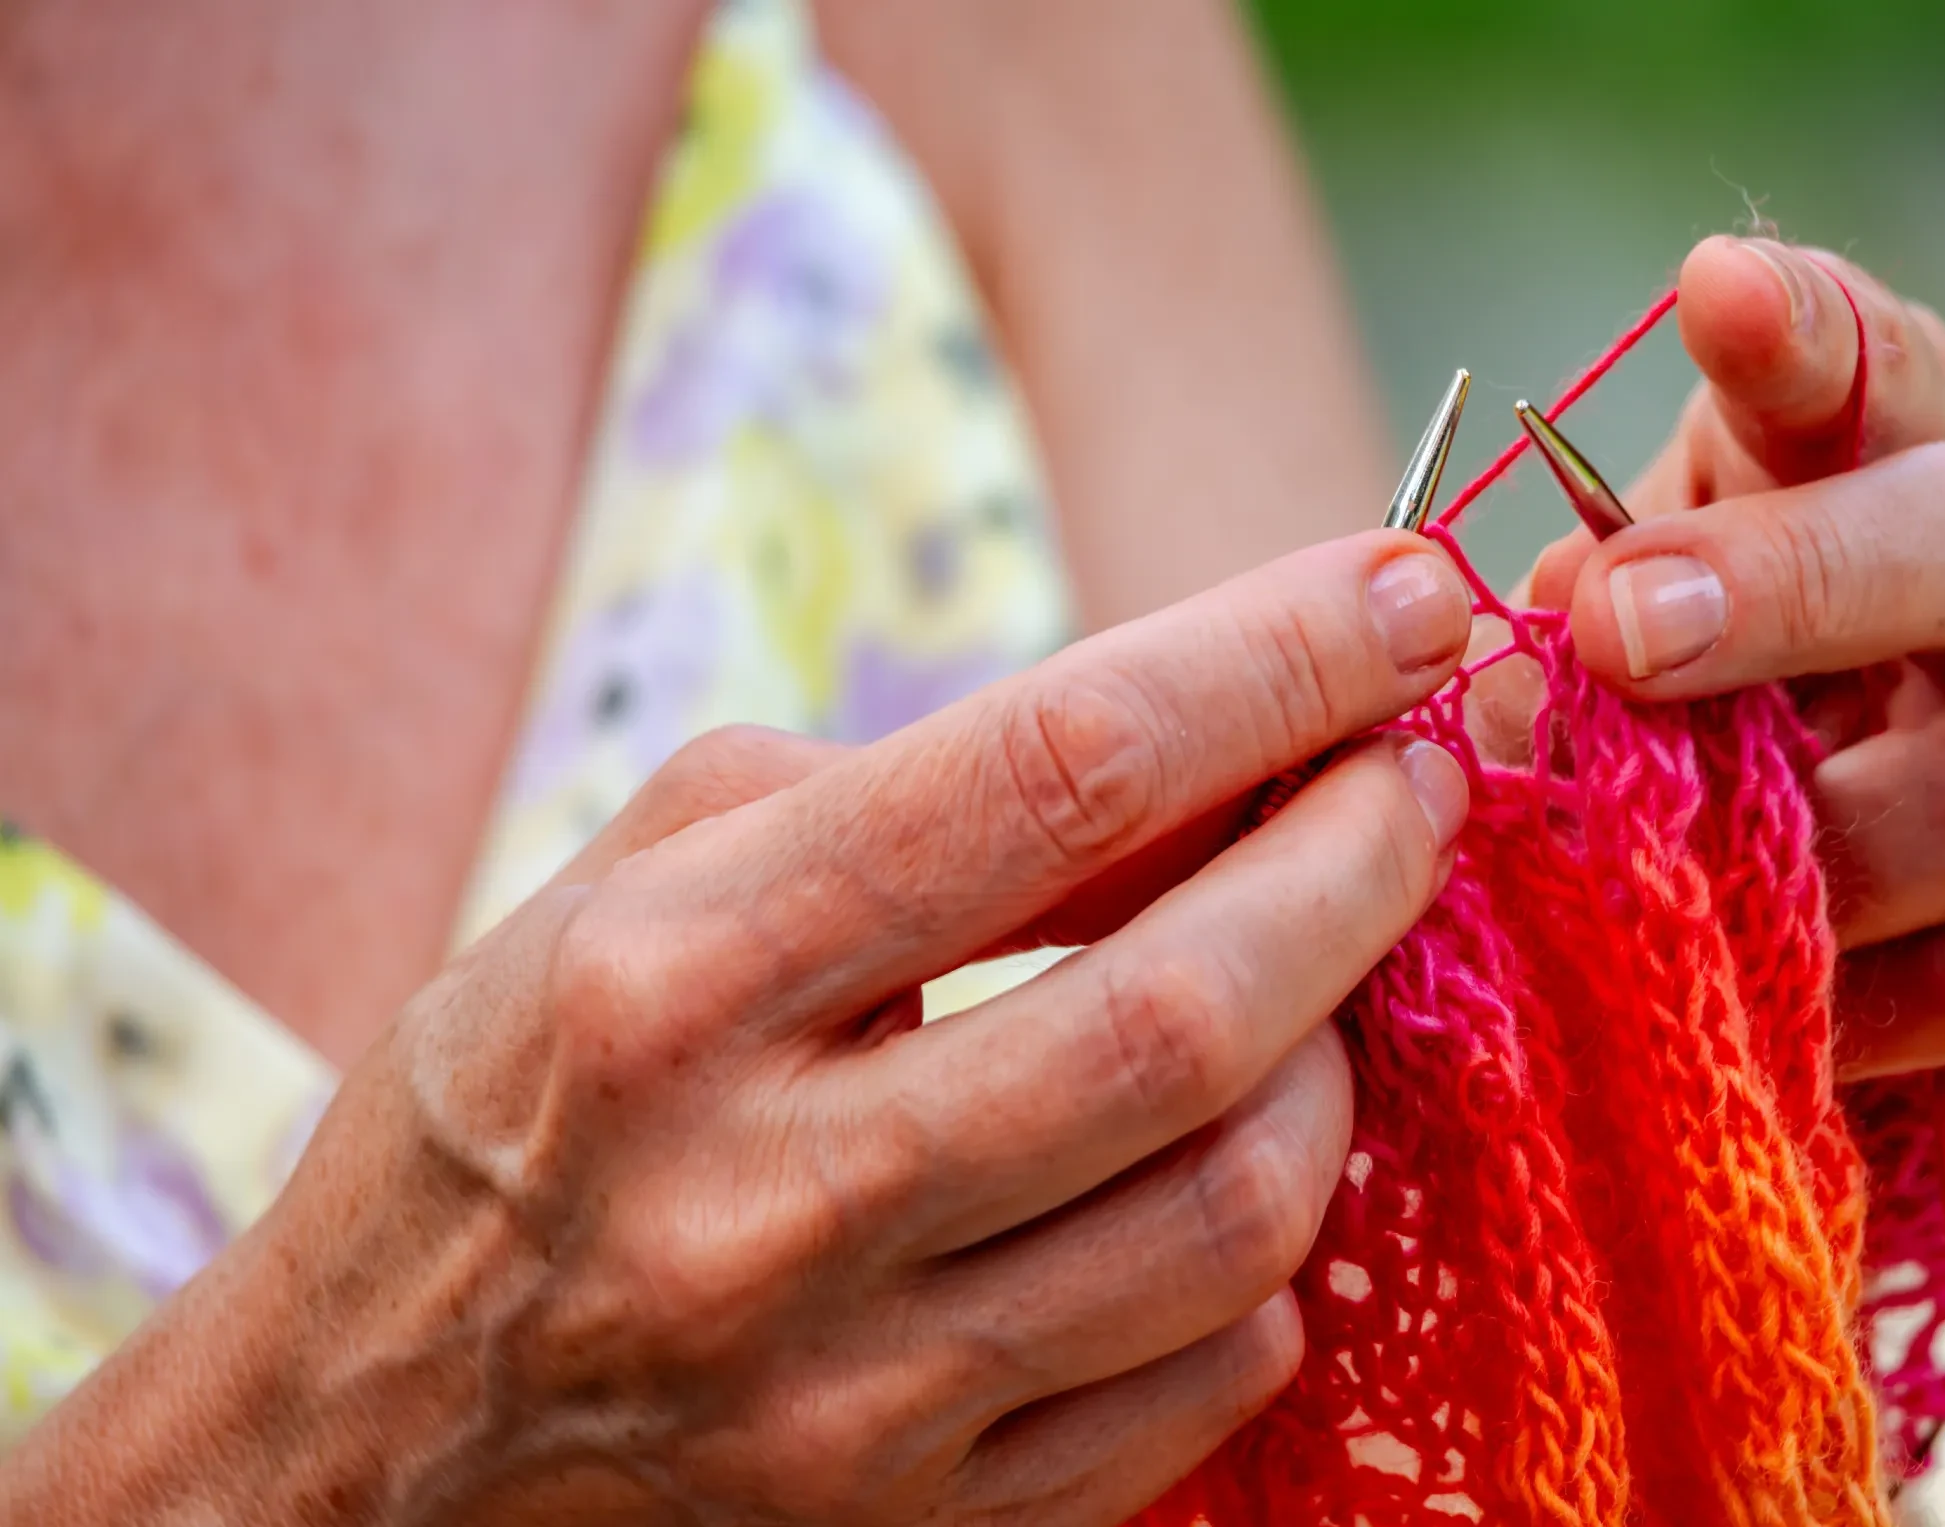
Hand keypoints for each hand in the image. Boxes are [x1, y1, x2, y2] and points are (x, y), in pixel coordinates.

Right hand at [12, 535, 1478, 1524]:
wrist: (370, 1442)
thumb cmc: (524, 1102)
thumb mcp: (651, 883)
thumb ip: (908, 795)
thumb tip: (1208, 750)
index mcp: (670, 981)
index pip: (1053, 774)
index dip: (1270, 664)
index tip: (1400, 593)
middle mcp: (763, 1198)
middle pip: (1187, 1011)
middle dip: (1363, 856)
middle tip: (1418, 771)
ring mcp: (855, 1395)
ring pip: (1238, 1210)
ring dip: (1337, 1054)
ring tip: (1318, 971)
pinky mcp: (929, 1525)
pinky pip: (1211, 1373)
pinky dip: (1267, 1242)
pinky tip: (1220, 1158)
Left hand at [1519, 236, 1944, 1139]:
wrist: (1811, 984)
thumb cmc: (1696, 767)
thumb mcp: (1613, 676)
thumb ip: (1576, 638)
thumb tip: (1536, 631)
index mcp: (1894, 484)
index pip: (1878, 365)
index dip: (1807, 326)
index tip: (1712, 291)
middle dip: (1793, 581)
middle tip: (1615, 629)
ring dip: (1814, 847)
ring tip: (1679, 900)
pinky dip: (1865, 1011)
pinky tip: (1783, 1026)